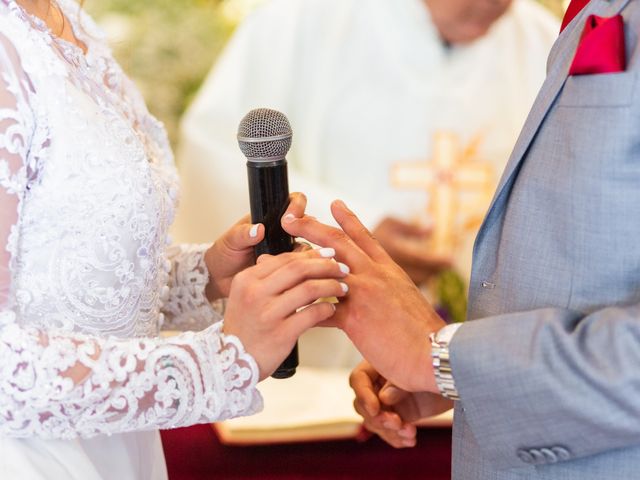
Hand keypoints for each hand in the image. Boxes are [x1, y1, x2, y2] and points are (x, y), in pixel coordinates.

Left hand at [204, 192, 306, 300]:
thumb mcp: (230, 241)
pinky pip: (302, 268)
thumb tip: (258, 229)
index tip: (291, 216)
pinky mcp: (288, 270)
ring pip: (307, 248)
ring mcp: (287, 251)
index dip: (296, 206)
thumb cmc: (225, 254)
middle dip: (307, 230)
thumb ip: (243, 233)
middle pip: (307, 225)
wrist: (221, 279)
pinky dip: (300, 269)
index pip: (292, 203)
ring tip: (290, 259)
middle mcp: (283, 233)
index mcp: (270, 219)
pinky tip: (292, 274)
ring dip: (303, 253)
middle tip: (295, 238)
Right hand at [223, 247, 349, 379]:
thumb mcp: (247, 295)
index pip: (285, 259)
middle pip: (298, 269)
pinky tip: (332, 308)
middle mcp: (255, 293)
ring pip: (308, 289)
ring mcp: (267, 314)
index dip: (311, 254)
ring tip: (342, 288)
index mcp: (247, 279)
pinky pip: (312, 315)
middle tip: (342, 268)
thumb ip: (269, 276)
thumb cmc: (246, 327)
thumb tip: (303, 255)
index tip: (329, 254)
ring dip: (331, 286)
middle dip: (326, 266)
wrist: (230, 364)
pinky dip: (327, 309)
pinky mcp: (280, 334)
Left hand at [283, 200, 445, 391]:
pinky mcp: (354, 317)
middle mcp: (375, 274)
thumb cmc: (422, 332)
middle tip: (290, 217)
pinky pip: (321, 309)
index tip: (333, 203)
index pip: (365, 237)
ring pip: (324, 268)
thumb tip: (378, 290)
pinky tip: (289, 305)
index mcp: (388, 269)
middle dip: (311, 227)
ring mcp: (363, 293)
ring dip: (296, 261)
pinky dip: (304, 307)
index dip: (348, 219)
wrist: (433, 352)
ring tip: (276, 257)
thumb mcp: (406, 299)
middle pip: (338, 243)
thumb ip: (388, 289)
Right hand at [350, 361, 452, 447]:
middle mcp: (379, 384)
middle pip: (362, 405)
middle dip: (378, 418)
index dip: (364, 395)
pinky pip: (388, 432)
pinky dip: (397, 438)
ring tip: (410, 433)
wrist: (456, 378)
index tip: (376, 409)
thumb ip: (397, 384)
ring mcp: (388, 402)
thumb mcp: (415, 373)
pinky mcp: (399, 416)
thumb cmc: (436, 367)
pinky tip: (410, 441)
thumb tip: (383, 398)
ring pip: (374, 422)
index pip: (358, 380)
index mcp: (378, 365)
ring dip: (390, 431)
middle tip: (397, 423)